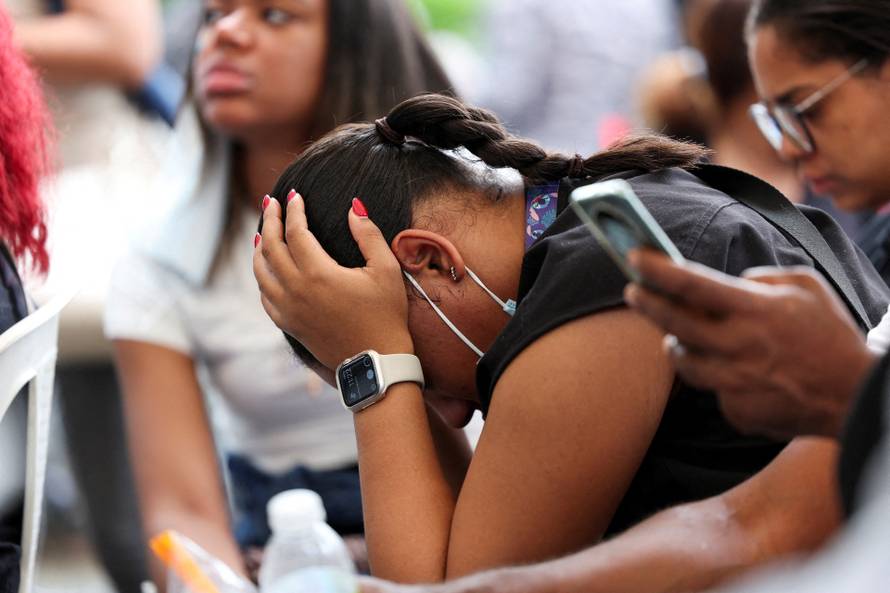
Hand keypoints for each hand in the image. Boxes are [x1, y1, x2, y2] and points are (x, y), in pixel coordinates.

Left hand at [253, 192, 413, 369]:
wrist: (376, 362)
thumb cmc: (386, 315)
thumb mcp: (386, 270)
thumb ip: (368, 234)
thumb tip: (353, 206)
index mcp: (318, 274)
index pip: (295, 232)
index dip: (293, 210)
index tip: (294, 194)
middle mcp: (296, 290)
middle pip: (270, 247)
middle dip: (269, 220)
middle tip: (272, 203)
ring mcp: (288, 310)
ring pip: (261, 272)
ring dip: (260, 248)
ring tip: (263, 232)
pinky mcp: (289, 325)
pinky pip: (264, 296)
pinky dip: (262, 277)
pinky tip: (267, 269)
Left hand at [624, 249, 877, 439]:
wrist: (855, 398)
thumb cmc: (831, 337)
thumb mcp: (807, 288)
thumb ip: (763, 278)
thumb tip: (732, 281)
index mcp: (755, 311)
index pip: (693, 284)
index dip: (658, 270)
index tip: (635, 257)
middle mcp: (738, 347)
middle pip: (673, 323)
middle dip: (646, 303)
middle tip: (632, 291)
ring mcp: (734, 382)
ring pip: (683, 360)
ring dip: (677, 344)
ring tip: (678, 334)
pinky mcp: (736, 410)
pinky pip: (712, 388)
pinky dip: (718, 376)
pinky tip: (737, 372)